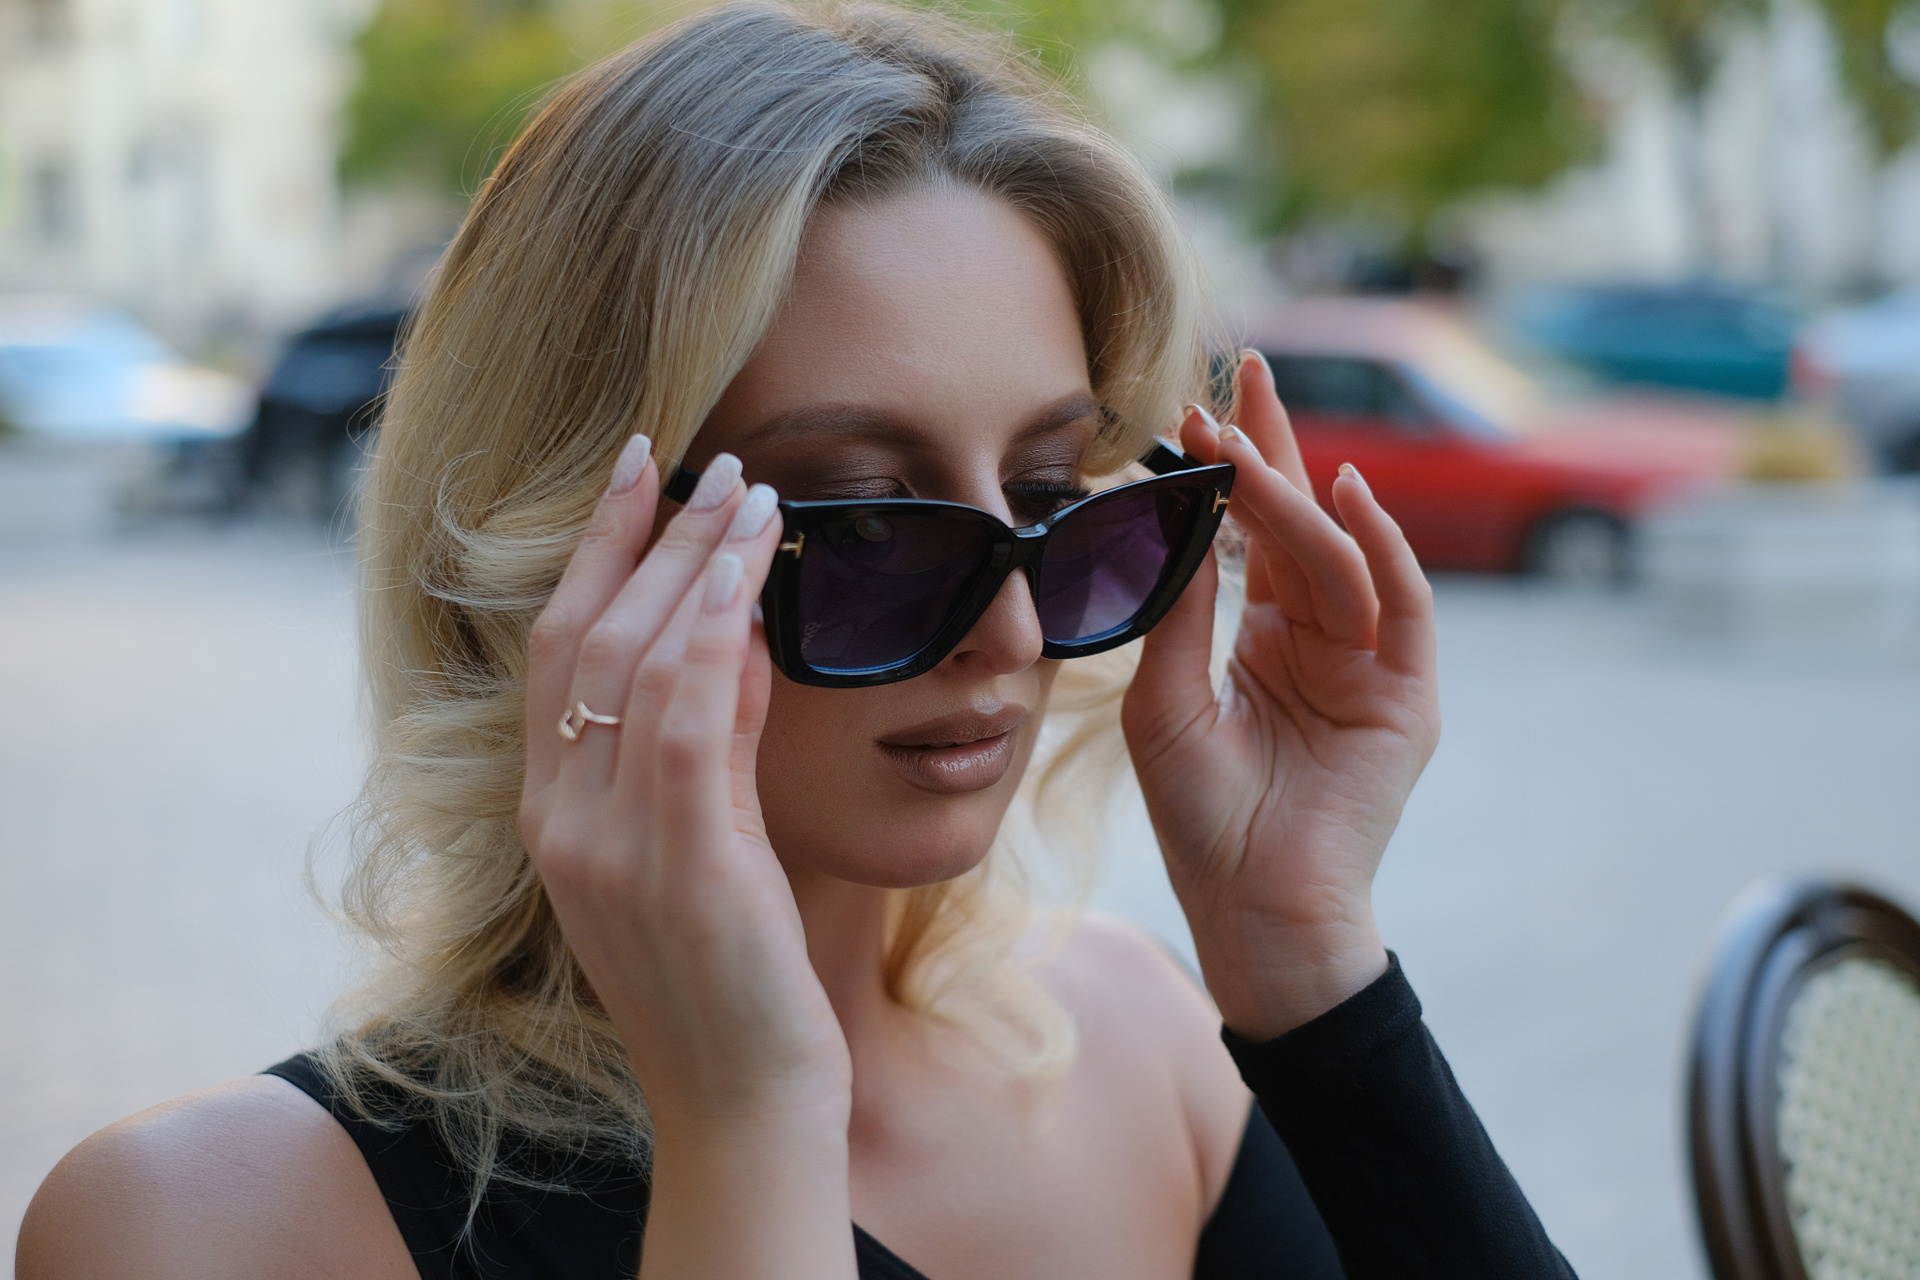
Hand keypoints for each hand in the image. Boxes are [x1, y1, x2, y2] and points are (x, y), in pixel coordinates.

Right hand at [518, 442, 851, 1128]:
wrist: (742, 1099)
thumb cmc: (732, 969)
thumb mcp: (709, 834)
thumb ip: (713, 735)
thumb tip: (734, 624)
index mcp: (553, 812)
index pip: (560, 651)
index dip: (595, 552)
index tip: (640, 472)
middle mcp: (558, 818)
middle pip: (587, 638)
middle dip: (646, 536)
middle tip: (706, 458)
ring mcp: (604, 843)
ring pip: (632, 662)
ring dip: (691, 563)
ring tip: (747, 488)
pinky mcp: (673, 863)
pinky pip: (681, 718)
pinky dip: (708, 632)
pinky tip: (745, 571)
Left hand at [1122, 353, 1441, 1039]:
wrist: (1256, 910)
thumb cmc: (1203, 820)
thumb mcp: (1165, 704)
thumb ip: (1179, 616)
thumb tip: (1177, 518)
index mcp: (1267, 638)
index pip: (1254, 534)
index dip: (1233, 471)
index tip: (1196, 407)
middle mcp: (1323, 638)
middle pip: (1302, 524)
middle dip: (1274, 450)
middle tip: (1242, 375)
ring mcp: (1372, 664)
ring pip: (1341, 556)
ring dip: (1301, 496)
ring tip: (1256, 444)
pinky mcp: (1409, 697)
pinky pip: (1404, 608)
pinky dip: (1383, 552)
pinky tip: (1348, 497)